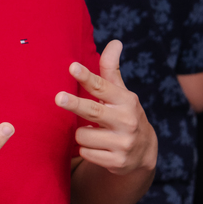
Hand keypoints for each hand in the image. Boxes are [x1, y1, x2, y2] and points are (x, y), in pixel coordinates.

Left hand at [55, 40, 156, 175]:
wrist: (144, 152)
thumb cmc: (124, 114)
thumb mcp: (122, 93)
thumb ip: (111, 70)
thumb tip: (115, 41)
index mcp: (126, 101)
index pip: (103, 87)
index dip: (87, 77)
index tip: (73, 68)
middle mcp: (127, 121)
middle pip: (93, 111)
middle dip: (75, 104)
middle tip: (59, 97)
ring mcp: (123, 143)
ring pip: (82, 135)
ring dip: (81, 133)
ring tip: (93, 132)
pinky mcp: (117, 162)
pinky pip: (86, 153)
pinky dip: (86, 149)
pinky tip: (97, 147)